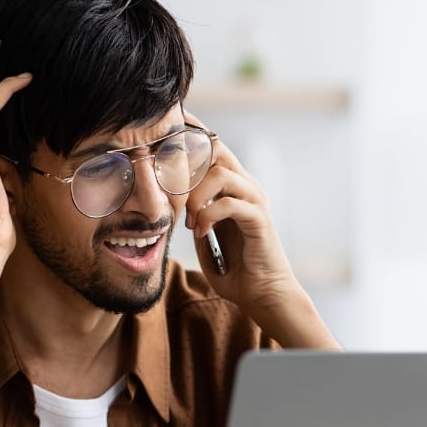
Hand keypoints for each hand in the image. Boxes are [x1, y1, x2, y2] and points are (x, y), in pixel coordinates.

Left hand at [182, 110, 298, 316]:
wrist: (262, 293)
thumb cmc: (234, 268)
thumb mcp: (204, 236)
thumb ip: (193, 214)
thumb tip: (169, 200)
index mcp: (233, 188)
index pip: (213, 149)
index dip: (191, 138)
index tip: (164, 133)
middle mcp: (246, 187)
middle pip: (218, 150)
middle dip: (189, 158)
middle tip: (167, 176)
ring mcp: (255, 201)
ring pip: (221, 175)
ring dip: (196, 195)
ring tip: (188, 219)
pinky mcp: (259, 220)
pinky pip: (230, 204)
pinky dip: (209, 215)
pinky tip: (200, 231)